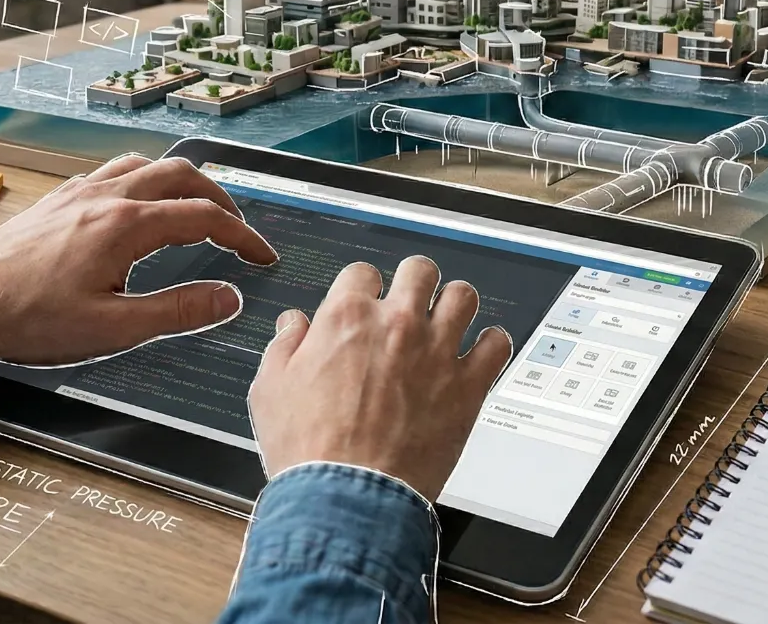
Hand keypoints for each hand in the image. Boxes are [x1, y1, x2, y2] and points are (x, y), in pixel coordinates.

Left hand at [0, 155, 276, 365]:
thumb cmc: (28, 320)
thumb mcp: (114, 328)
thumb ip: (178, 311)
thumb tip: (228, 298)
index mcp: (126, 225)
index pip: (204, 217)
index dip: (243, 236)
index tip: (261, 257)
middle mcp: (105, 196)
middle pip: (181, 174)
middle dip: (219, 199)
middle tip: (236, 229)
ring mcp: (78, 192)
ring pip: (146, 165)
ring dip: (180, 182)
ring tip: (195, 209)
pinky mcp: (58, 200)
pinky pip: (112, 172)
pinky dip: (142, 181)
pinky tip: (136, 207)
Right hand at [247, 256, 513, 500]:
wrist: (348, 496)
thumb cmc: (310, 450)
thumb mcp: (270, 390)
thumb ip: (284, 346)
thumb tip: (293, 324)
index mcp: (348, 318)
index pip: (362, 272)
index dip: (363, 287)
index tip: (365, 303)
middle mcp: (398, 324)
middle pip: (419, 270)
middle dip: (414, 282)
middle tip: (412, 302)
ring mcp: (437, 352)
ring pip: (464, 296)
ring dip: (456, 305)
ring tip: (449, 320)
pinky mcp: (468, 386)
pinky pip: (497, 345)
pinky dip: (492, 345)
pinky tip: (481, 354)